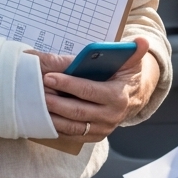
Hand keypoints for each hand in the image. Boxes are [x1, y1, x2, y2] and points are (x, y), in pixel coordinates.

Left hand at [37, 37, 159, 141]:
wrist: (135, 96)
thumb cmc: (128, 75)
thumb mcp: (133, 60)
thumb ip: (135, 50)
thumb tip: (142, 40)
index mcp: (118, 96)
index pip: (89, 91)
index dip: (68, 84)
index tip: (50, 77)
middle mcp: (111, 116)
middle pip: (77, 111)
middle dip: (55, 102)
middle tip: (37, 92)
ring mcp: (102, 129)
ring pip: (72, 126)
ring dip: (52, 116)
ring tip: (36, 105)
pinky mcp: (94, 136)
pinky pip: (72, 135)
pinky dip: (57, 127)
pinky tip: (44, 117)